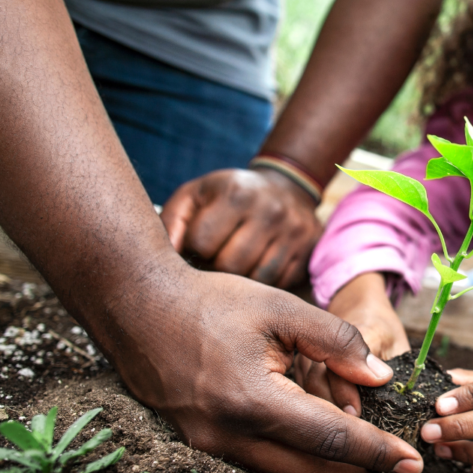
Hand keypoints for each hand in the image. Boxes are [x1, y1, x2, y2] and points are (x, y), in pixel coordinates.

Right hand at [109, 266, 422, 472]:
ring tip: (373, 468)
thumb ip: (335, 342)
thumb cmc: (210, 302)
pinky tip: (325, 454)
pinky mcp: (201, 444)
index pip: (330, 438)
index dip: (376, 450)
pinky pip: (261, 464)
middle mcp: (229, 435)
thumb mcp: (281, 308)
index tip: (412, 459)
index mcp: (252, 400)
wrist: (137, 306)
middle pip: (311, 471)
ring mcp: (210, 445)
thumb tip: (380, 378)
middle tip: (402, 472)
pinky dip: (299, 464)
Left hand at [160, 168, 322, 288]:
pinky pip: (280, 284)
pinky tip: (257, 267)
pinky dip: (264, 283)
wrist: (287, 188)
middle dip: (216, 268)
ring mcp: (294, 232)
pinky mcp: (309, 252)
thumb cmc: (230, 196)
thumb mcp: (196, 195)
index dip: (193, 250)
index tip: (197, 247)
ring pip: (257, 280)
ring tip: (234, 266)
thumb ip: (171, 222)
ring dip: (241, 281)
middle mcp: (270, 211)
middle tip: (214, 261)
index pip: (202, 242)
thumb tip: (164, 258)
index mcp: (237, 193)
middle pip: (230, 265)